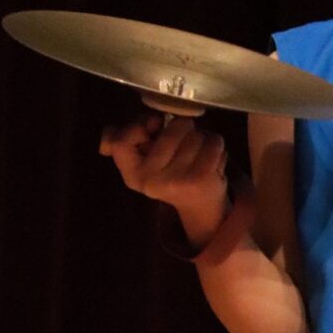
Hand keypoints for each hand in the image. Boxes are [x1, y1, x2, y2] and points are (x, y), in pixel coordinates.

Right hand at [99, 109, 228, 242]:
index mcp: (132, 174)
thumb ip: (129, 139)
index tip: (153, 128)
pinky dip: (215, 145)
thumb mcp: (145, 158)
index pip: (120, 142)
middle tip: (184, 142)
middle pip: (171, 129)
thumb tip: (117, 136)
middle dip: (182, 128)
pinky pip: (213, 143)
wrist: (199, 205)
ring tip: (198, 153)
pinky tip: (211, 159)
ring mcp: (175, 181)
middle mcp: (150, 181)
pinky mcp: (200, 179)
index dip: (138, 127)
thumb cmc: (170, 172)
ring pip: (195, 134)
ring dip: (201, 138)